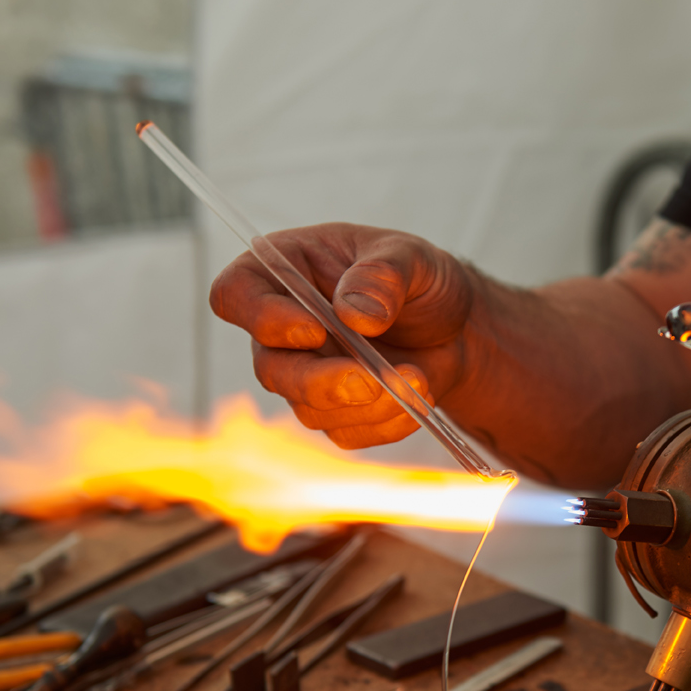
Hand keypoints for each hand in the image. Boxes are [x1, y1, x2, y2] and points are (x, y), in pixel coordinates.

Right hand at [209, 223, 480, 448]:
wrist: (454, 327)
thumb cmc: (420, 280)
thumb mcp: (412, 257)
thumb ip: (384, 275)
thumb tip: (356, 313)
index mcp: (285, 270)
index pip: (235, 294)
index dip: (261, 318)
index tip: (314, 329)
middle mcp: (282, 326)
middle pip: (269, 368)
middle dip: (321, 381)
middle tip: (370, 380)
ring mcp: (304, 373)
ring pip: (308, 408)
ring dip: (367, 404)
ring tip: (416, 377)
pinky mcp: (334, 411)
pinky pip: (345, 432)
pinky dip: (386, 422)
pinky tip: (417, 396)